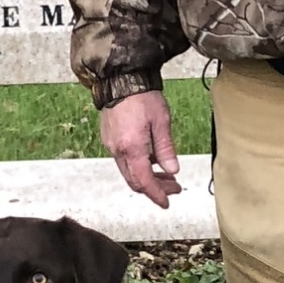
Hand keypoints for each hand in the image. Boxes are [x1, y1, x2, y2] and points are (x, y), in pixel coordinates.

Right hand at [99, 91, 181, 209]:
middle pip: (135, 181)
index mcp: (132, 148)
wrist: (120, 79)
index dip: (156, 195)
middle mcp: (118, 150)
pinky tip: (152, 159)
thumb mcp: (161, 122)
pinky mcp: (109, 139)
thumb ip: (166, 149)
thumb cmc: (142, 96)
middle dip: (155, 188)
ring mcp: (111, 145)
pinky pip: (123, 160)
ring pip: (128, 172)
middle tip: (173, 188)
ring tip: (166, 174)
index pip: (144, 181)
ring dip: (147, 177)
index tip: (166, 202)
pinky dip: (138, 166)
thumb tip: (172, 170)